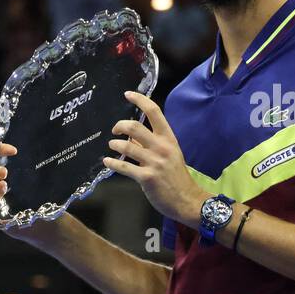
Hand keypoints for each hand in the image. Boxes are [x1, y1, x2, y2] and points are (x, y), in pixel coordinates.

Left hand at [104, 91, 207, 226]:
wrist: (186, 199)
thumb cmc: (177, 176)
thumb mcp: (169, 155)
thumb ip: (151, 144)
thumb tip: (131, 137)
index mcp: (169, 138)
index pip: (154, 112)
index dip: (140, 100)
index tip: (128, 94)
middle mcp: (162, 147)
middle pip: (135, 127)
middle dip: (120, 125)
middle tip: (115, 130)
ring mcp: (154, 162)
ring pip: (126, 146)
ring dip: (115, 144)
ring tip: (112, 146)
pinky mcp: (146, 177)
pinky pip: (124, 166)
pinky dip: (112, 163)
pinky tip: (107, 162)